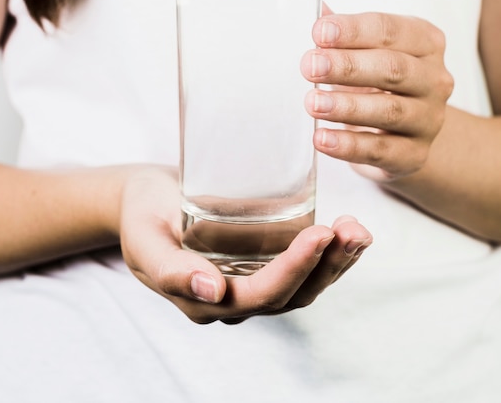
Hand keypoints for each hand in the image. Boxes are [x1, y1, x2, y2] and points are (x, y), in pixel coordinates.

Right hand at [119, 166, 372, 323]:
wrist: (145, 199)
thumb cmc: (142, 214)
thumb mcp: (145, 239)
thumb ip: (170, 270)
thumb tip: (211, 292)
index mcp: (203, 300)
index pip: (259, 294)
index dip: (293, 269)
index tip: (319, 234)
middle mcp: (233, 299)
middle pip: (291, 295)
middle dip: (326, 265)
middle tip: (351, 229)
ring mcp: (249, 280)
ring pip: (303, 286)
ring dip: (336, 262)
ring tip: (358, 230)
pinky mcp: (260, 260)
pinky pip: (301, 268)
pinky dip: (329, 253)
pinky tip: (347, 231)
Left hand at [301, 10, 453, 180]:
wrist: (405, 136)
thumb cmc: (379, 84)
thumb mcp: (365, 52)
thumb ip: (341, 32)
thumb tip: (313, 7)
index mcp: (424, 43)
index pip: (390, 30)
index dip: (354, 31)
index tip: (318, 32)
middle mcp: (434, 79)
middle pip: (393, 69)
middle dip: (348, 67)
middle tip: (309, 66)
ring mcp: (429, 119)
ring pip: (390, 111)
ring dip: (347, 106)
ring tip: (312, 103)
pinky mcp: (415, 155)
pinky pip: (382, 150)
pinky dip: (350, 145)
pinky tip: (322, 139)